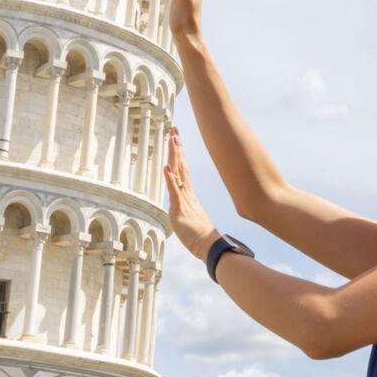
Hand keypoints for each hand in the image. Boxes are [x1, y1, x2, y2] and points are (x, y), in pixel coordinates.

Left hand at [164, 127, 220, 260]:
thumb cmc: (201, 236)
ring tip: (172, 139)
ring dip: (174, 156)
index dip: (179, 153)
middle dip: (176, 147)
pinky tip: (166, 167)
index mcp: (188, 194)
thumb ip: (185, 208)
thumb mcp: (190, 218)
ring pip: (178, 174)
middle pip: (181, 166)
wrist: (210, 247)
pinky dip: (169, 179)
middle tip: (174, 129)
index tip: (177, 138)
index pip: (183, 169)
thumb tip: (180, 204)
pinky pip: (174, 192)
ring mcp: (184, 200)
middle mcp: (186, 194)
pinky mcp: (180, 210)